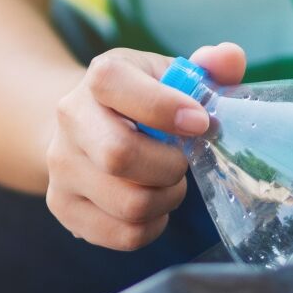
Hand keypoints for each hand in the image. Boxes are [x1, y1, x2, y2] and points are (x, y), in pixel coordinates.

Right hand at [46, 42, 246, 249]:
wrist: (83, 127)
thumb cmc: (142, 102)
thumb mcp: (171, 76)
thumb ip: (209, 67)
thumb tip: (230, 57)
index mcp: (99, 78)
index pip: (114, 86)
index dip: (164, 107)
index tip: (199, 122)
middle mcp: (70, 120)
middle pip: (119, 155)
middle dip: (169, 166)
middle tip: (181, 161)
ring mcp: (61, 168)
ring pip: (129, 204)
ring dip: (166, 199)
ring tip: (168, 184)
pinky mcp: (63, 207)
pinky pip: (124, 235)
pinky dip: (152, 226)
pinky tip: (153, 207)